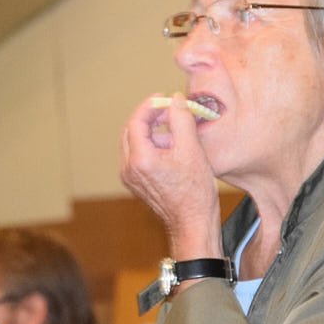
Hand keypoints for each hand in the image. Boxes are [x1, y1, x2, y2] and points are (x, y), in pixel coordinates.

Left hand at [120, 92, 222, 257]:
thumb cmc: (195, 193)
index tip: (164, 98)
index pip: (136, 122)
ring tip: (175, 132)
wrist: (192, 224)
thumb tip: (175, 100)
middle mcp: (129, 169)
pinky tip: (172, 148)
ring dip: (151, 132)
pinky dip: (151, 146)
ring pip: (134, 143)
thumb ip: (181, 120)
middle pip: (131, 131)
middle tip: (169, 111)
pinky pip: (138, 156)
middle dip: (149, 118)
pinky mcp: (137, 183)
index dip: (150, 106)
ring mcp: (130, 178)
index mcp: (140, 160)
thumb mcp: (192, 150)